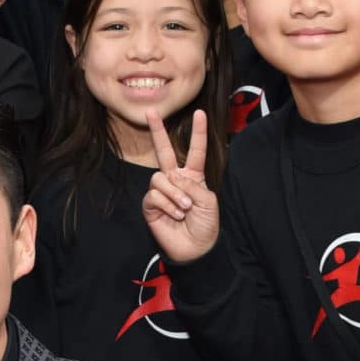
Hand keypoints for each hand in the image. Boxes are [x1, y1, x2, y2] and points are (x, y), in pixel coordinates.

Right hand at [142, 108, 218, 263]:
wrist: (195, 248)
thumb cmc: (205, 224)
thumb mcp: (208, 201)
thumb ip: (192, 185)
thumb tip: (172, 178)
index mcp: (193, 176)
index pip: (196, 150)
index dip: (198, 132)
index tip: (199, 113)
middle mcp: (175, 179)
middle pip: (164, 151)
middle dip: (157, 131)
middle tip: (151, 112)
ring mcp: (162, 191)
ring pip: (160, 178)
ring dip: (175, 194)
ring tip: (184, 208)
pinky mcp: (151, 205)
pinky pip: (154, 195)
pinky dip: (167, 204)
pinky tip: (175, 214)